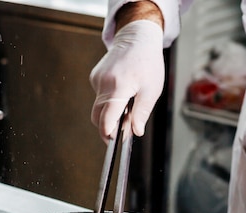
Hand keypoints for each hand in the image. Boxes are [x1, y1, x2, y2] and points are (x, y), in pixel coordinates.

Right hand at [89, 20, 163, 139]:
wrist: (137, 38)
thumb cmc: (147, 62)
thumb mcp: (151, 90)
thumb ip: (141, 113)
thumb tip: (135, 132)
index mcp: (119, 87)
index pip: (106, 118)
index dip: (108, 133)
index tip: (113, 141)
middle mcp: (103, 83)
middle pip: (97, 116)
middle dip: (107, 127)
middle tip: (123, 130)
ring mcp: (97, 79)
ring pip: (98, 106)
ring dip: (109, 113)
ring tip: (127, 107)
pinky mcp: (94, 77)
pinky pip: (99, 96)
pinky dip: (108, 101)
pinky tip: (122, 93)